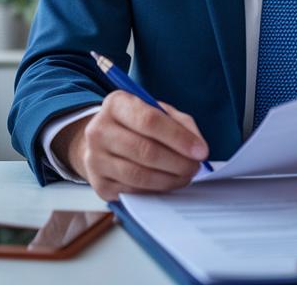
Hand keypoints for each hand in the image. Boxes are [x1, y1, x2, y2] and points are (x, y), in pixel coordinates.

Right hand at [52, 92, 208, 201]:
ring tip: (185, 176)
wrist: (104, 142)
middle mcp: (99, 130)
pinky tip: (166, 183)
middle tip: (195, 167)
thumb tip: (197, 148)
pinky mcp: (99, 184)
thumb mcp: (158, 111)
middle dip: (178, 162)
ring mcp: (95, 159)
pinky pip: (133, 191)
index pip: (149, 120)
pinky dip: (155, 190)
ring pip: (139, 175)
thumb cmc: (137, 125)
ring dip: (169, 179)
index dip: (178, 138)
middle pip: (145, 150)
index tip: (201, 151)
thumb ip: (180, 124)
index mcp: (116, 104)